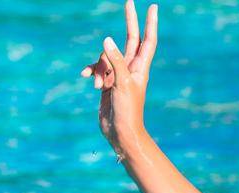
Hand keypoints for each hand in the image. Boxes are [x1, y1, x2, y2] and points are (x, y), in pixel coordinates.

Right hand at [81, 0, 158, 151]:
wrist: (121, 133)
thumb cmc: (127, 111)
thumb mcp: (122, 84)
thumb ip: (115, 61)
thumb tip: (108, 39)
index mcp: (140, 68)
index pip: (147, 40)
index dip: (149, 23)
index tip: (152, 7)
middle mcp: (131, 68)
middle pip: (129, 39)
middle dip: (129, 21)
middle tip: (129, 1)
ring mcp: (119, 74)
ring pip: (106, 56)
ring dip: (99, 67)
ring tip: (100, 86)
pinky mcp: (108, 82)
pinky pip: (97, 69)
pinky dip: (91, 72)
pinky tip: (86, 79)